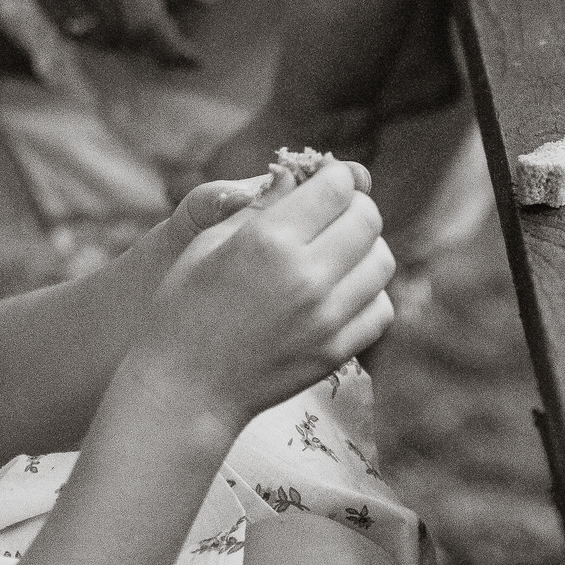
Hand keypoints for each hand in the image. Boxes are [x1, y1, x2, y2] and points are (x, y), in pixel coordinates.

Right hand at [0, 0, 218, 68]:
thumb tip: (204, 0)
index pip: (147, 25)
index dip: (172, 51)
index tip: (190, 58)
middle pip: (121, 37)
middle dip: (150, 42)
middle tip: (169, 28)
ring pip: (91, 34)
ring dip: (118, 37)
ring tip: (136, 17)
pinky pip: (61, 20)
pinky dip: (86, 25)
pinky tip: (101, 7)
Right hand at [131, 161, 396, 423]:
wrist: (186, 388)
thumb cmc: (183, 309)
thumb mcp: (206, 243)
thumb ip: (258, 206)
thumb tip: (297, 175)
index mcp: (269, 240)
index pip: (337, 187)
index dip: (334, 178)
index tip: (325, 182)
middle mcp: (306, 276)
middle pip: (368, 220)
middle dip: (356, 207)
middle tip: (335, 215)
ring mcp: (326, 317)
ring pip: (382, 262)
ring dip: (366, 249)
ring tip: (339, 252)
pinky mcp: (336, 350)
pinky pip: (381, 308)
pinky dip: (369, 293)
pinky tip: (343, 291)